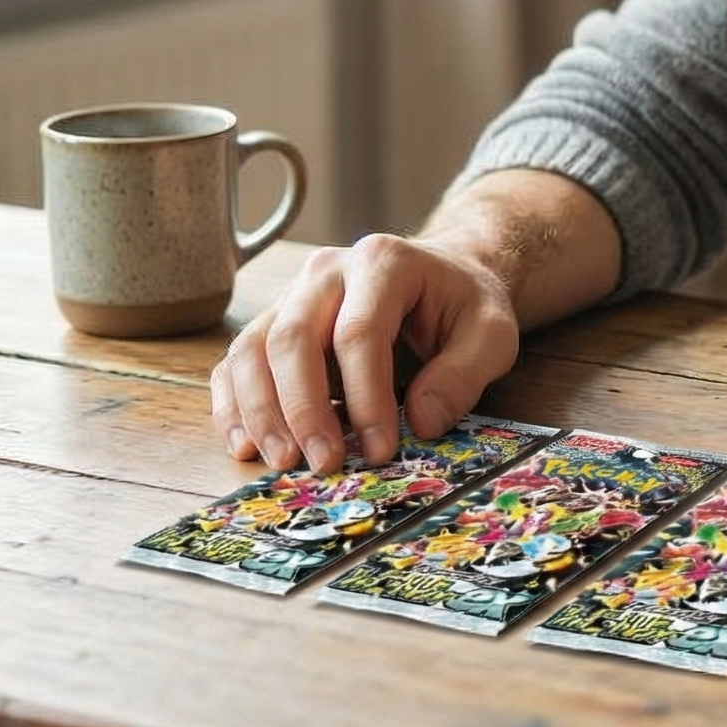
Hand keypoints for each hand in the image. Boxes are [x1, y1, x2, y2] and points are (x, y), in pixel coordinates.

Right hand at [210, 233, 519, 474]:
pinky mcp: (273, 320)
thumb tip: (421, 422)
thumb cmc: (463, 307)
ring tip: (282, 461)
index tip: (379, 450)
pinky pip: (238, 361)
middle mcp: (328, 270)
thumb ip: (465, 374)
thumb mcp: (492, 333)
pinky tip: (246, 443)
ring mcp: (293, 293)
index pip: (360, 333)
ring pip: (255, 349)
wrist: (443, 278)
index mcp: (384, 261)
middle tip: (323, 464)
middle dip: (303, 409)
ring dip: (261, 411)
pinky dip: (234, 404)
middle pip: (294, 337)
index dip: (365, 397)